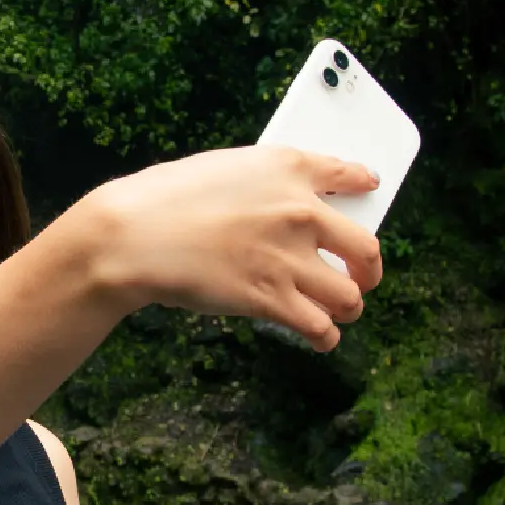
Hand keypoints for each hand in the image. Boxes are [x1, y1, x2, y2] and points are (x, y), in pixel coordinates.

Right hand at [79, 145, 382, 350]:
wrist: (134, 236)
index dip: (364, 182)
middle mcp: (300, 211)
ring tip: (340, 312)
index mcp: (287, 167)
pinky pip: (320, 327)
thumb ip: (260, 182)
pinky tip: (321, 337)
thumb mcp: (221, 168)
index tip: (370, 187)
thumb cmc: (162, 200)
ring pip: (349, 296)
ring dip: (349, 308)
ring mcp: (290, 259)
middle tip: (362, 277)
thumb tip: (280, 205)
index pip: (346, 172)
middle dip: (370, 269)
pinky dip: (325, 337)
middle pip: (366, 247)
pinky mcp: (272, 299)